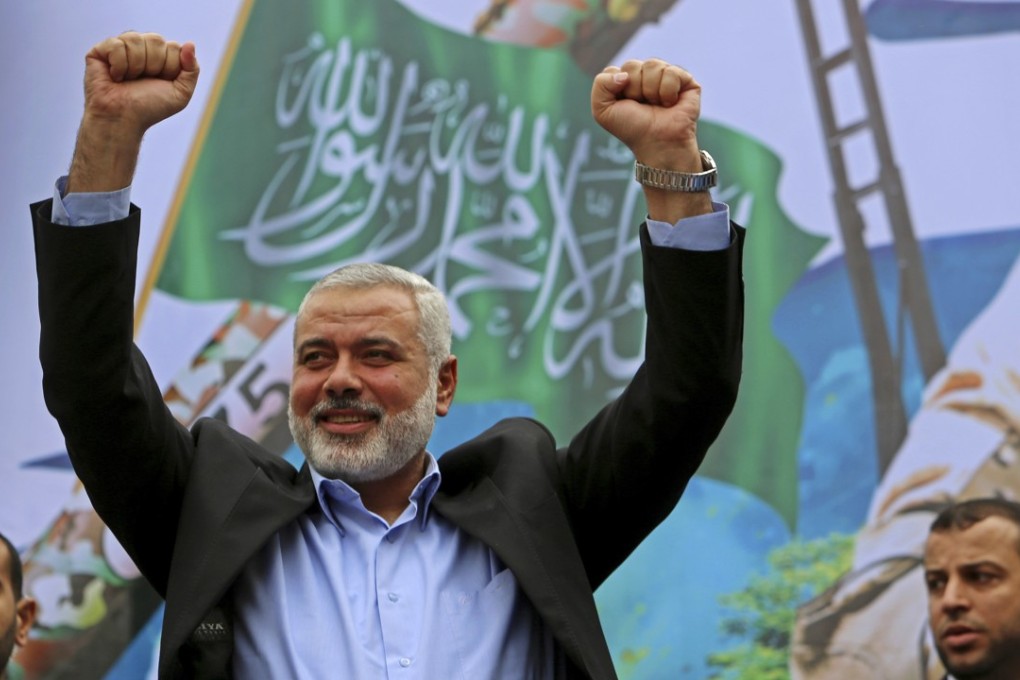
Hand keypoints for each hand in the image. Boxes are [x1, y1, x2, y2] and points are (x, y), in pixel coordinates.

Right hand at [68, 32, 198, 192]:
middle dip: (153, 65)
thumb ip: (192, 70)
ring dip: (136, 66)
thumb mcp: (181, 93)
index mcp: (161, 56)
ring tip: (128, 79)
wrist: (123, 118)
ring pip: (136, 39)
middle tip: (143, 82)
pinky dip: (119, 65)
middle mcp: (141, 48)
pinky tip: (115, 76)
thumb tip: (190, 44)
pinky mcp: (101, 50)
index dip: (170, 68)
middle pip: (156, 40)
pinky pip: (116, 44)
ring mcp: (121, 47)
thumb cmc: (150, 107)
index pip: (174, 47)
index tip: (160, 83)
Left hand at [591, 59, 701, 171]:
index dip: (617, 90)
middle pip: (632, 65)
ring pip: (652, 65)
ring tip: (657, 105)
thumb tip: (624, 74)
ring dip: (651, 91)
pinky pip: (671, 71)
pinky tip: (670, 103)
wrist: (657, 143)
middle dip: (634, 90)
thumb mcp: (602, 111)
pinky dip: (667, 91)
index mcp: (625, 81)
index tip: (625, 106)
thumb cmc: (632, 128)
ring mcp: (665, 76)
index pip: (614, 71)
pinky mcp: (685, 79)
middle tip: (642, 106)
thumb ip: (600, 84)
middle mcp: (645, 75)